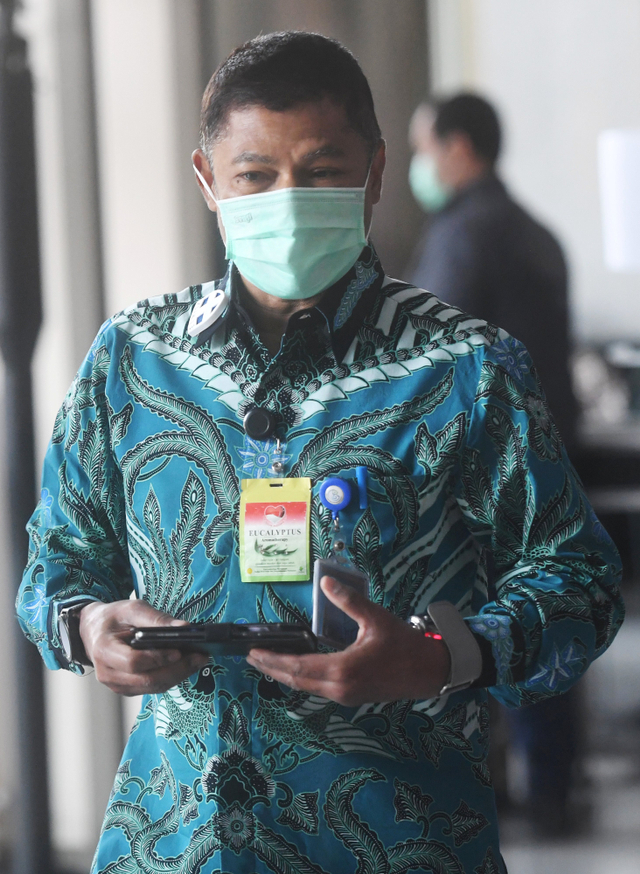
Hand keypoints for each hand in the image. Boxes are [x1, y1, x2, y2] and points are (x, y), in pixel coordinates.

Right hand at [79, 599, 208, 695]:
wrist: (94, 631)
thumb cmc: (113, 618)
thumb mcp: (132, 609)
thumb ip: (156, 619)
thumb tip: (186, 628)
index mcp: (104, 651)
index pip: (133, 662)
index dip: (157, 658)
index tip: (179, 650)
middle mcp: (108, 674)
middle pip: (147, 680)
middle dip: (177, 669)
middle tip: (200, 656)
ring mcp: (117, 685)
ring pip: (152, 687)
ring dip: (178, 675)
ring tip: (198, 659)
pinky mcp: (127, 689)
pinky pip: (152, 688)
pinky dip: (171, 677)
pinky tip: (186, 665)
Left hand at [246, 576, 450, 705]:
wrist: (430, 671)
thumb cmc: (405, 645)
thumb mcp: (376, 618)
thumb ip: (349, 601)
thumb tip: (328, 580)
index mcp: (343, 670)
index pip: (298, 666)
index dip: (274, 660)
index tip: (254, 652)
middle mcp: (339, 688)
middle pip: (296, 679)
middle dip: (272, 668)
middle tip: (252, 656)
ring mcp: (345, 695)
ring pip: (306, 686)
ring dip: (286, 673)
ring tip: (268, 660)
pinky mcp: (351, 696)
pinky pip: (318, 687)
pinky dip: (302, 676)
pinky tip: (296, 666)